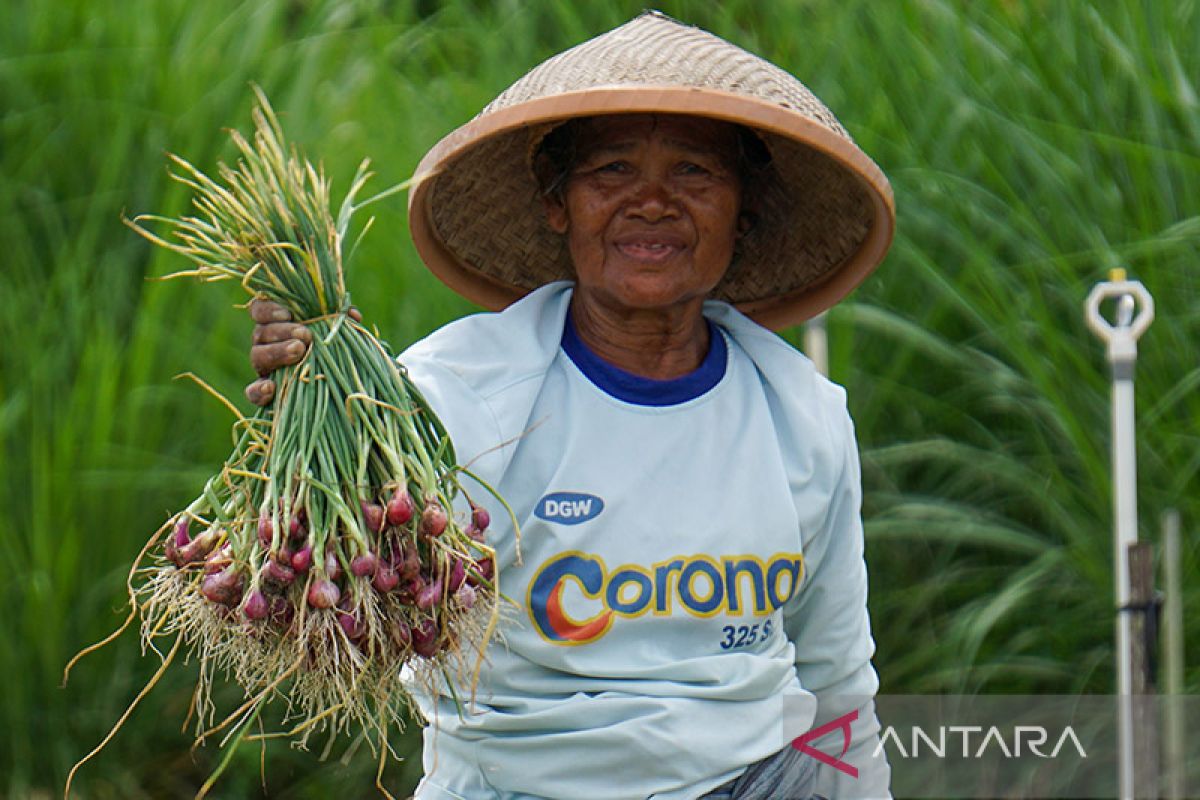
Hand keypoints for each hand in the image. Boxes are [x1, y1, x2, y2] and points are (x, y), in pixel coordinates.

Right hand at [245, 299, 360, 405]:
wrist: (344, 389)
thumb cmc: (339, 353)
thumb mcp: (342, 335)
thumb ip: (342, 322)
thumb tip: (352, 315)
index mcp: (278, 324)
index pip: (260, 310)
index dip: (268, 309)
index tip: (287, 313)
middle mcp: (267, 344)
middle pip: (261, 333)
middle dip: (282, 331)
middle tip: (305, 335)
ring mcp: (265, 369)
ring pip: (257, 356)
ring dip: (276, 352)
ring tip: (299, 351)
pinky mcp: (265, 394)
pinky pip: (253, 392)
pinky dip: (258, 390)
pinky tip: (270, 388)